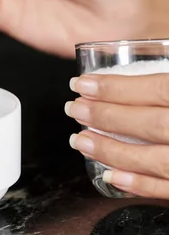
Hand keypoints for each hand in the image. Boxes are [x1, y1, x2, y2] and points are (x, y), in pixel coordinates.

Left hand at [66, 73, 168, 197]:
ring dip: (112, 152)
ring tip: (81, 141)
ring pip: (156, 160)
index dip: (116, 87)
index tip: (82, 85)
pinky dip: (138, 185)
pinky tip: (110, 176)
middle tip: (75, 110)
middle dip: (107, 117)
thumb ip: (166, 68)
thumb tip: (136, 50)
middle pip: (152, 124)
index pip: (157, 90)